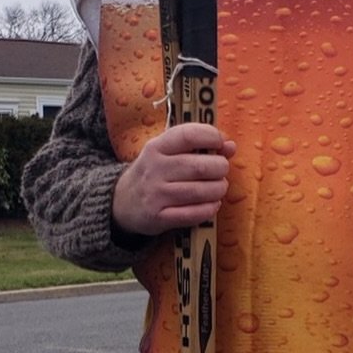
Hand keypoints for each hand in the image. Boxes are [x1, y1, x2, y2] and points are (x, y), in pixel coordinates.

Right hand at [112, 123, 235, 236]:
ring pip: (200, 191)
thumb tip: (231, 146)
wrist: (121, 202)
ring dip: (218, 190)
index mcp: (157, 147)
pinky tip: (212, 205)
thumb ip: (199, 147)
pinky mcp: (159, 217)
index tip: (221, 144)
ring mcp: (156, 194)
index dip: (212, 137)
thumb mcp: (168, 154)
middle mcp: (155, 169)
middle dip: (220, 168)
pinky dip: (209, 209)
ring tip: (219, 188)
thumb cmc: (154, 173)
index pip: (189, 135)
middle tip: (221, 171)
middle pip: (200, 167)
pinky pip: (193, 214)